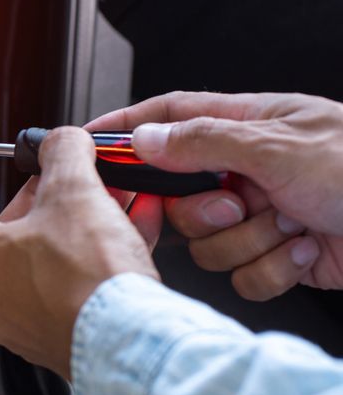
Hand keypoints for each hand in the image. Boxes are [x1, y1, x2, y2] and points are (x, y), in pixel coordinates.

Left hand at [0, 127, 158, 378]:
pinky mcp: (62, 335)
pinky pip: (76, 283)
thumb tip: (62, 143)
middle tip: (71, 174)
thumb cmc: (88, 281)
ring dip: (82, 223)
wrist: (130, 343)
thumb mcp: (74, 190)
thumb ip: (63, 153)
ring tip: (114, 201)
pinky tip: (132, 231)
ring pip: (49, 255)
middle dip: (45, 196)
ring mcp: (26, 321)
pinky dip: (99, 255)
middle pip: (12, 227)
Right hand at [88, 91, 342, 299]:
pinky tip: (306, 250)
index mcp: (248, 127)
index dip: (126, 129)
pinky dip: (273, 269)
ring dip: (248, 243)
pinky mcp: (279, 257)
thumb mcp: (279, 147)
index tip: (87, 146)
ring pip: (208, 243)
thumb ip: (203, 142)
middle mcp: (250, 171)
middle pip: (179, 197)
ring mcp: (264, 216)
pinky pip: (242, 275)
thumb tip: (145, 139)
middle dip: (204, 213)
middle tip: (237, 203)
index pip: (170, 119)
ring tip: (290, 226)